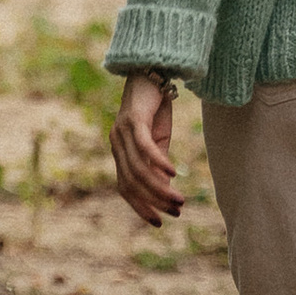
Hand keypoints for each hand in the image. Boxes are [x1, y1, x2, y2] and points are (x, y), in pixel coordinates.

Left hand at [109, 70, 182, 224]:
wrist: (153, 71)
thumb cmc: (155, 108)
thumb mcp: (159, 140)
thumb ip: (158, 164)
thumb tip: (166, 192)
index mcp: (119, 152)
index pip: (125, 188)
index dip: (140, 207)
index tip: (158, 222)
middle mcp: (116, 144)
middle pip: (131, 183)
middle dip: (153, 201)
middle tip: (176, 212)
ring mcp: (122, 132)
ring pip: (139, 169)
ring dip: (159, 187)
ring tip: (179, 199)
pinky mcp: (134, 120)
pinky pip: (145, 147)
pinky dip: (159, 162)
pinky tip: (174, 172)